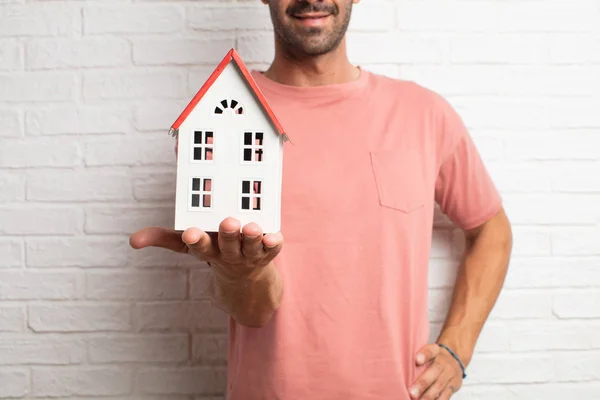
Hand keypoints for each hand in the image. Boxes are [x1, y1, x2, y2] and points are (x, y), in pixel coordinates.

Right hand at [129, 217, 283, 279]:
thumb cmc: (213, 251)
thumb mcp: (187, 246)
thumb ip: (163, 238)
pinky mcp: (267, 254)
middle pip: (227, 245)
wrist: (244, 281)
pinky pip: (272, 250)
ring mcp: (249, 255)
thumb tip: (133, 240)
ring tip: (252, 228)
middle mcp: (228, 254)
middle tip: (228, 222)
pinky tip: (275, 235)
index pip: (199, 246)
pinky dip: (274, 244)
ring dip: (252, 238)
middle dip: (227, 235)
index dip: (196, 240)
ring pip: (251, 246)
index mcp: (207, 250)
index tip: (191, 232)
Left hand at [408, 344, 463, 399]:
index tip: (416, 360)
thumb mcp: (428, 352)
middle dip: (423, 383)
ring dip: (429, 395)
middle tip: (412, 393)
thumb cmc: (433, 358)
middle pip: (435, 371)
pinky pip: (446, 395)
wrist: (454, 360)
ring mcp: (450, 374)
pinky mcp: (454, 386)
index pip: (430, 351)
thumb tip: (400, 368)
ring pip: (440, 385)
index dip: (424, 355)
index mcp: (436, 351)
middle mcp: (444, 362)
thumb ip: (417, 357)